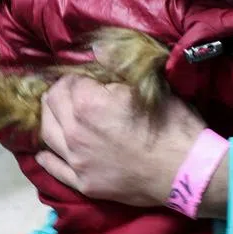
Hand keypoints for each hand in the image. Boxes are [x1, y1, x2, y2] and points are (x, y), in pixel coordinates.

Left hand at [36, 77, 225, 214]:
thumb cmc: (173, 125)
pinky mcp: (84, 183)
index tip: (88, 77)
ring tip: (56, 113)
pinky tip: (45, 151)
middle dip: (59, 93)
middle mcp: (74, 132)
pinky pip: (55, 168)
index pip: (69, 81)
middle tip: (71, 91)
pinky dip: (47, 156)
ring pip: (48, 133)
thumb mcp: (147, 87)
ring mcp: (77, 160)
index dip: (78, 76)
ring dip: (49, 119)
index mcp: (88, 104)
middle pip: (51, 105)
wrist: (187, 171)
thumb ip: (117, 68)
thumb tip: (97, 50)